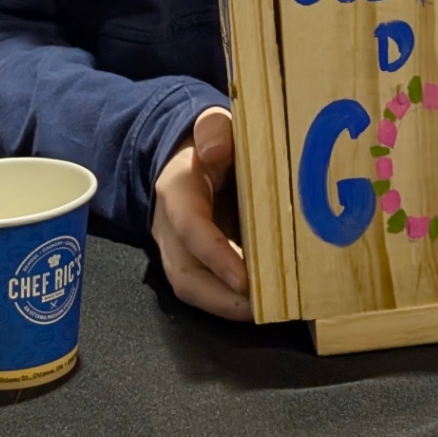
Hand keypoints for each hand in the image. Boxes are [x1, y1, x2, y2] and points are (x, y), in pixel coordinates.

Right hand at [152, 106, 250, 319]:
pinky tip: (263, 304)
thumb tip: (217, 148)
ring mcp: (177, 249)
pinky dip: (229, 302)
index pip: (189, 226)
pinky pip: (204, 289)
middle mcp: (170, 227)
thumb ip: (214, 128)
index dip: (214, 254)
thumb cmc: (211, 143)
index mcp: (177, 190)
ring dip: (226, 306)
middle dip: (221, 297)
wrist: (190, 157)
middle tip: (264, 308)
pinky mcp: (190, 262)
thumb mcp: (213, 125)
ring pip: (192, 288)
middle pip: (185, 272)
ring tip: (267, 311)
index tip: (244, 278)